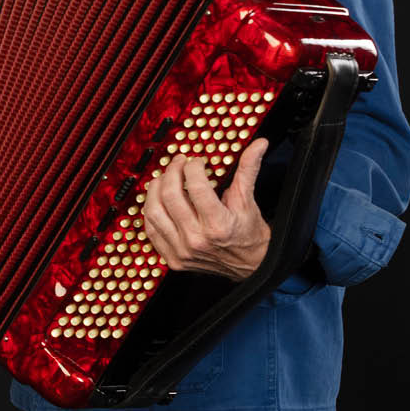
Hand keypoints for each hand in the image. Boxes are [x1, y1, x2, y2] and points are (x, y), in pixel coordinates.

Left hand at [142, 139, 270, 279]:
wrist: (251, 266)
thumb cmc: (249, 233)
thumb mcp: (248, 200)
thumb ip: (248, 170)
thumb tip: (259, 144)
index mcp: (218, 225)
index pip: (195, 186)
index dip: (192, 167)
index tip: (195, 161)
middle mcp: (197, 239)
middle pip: (170, 196)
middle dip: (171, 172)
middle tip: (177, 163)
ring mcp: (182, 251)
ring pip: (154, 212)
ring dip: (155, 190)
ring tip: (163, 179)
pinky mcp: (174, 258)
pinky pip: (151, 230)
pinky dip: (151, 212)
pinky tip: (158, 200)